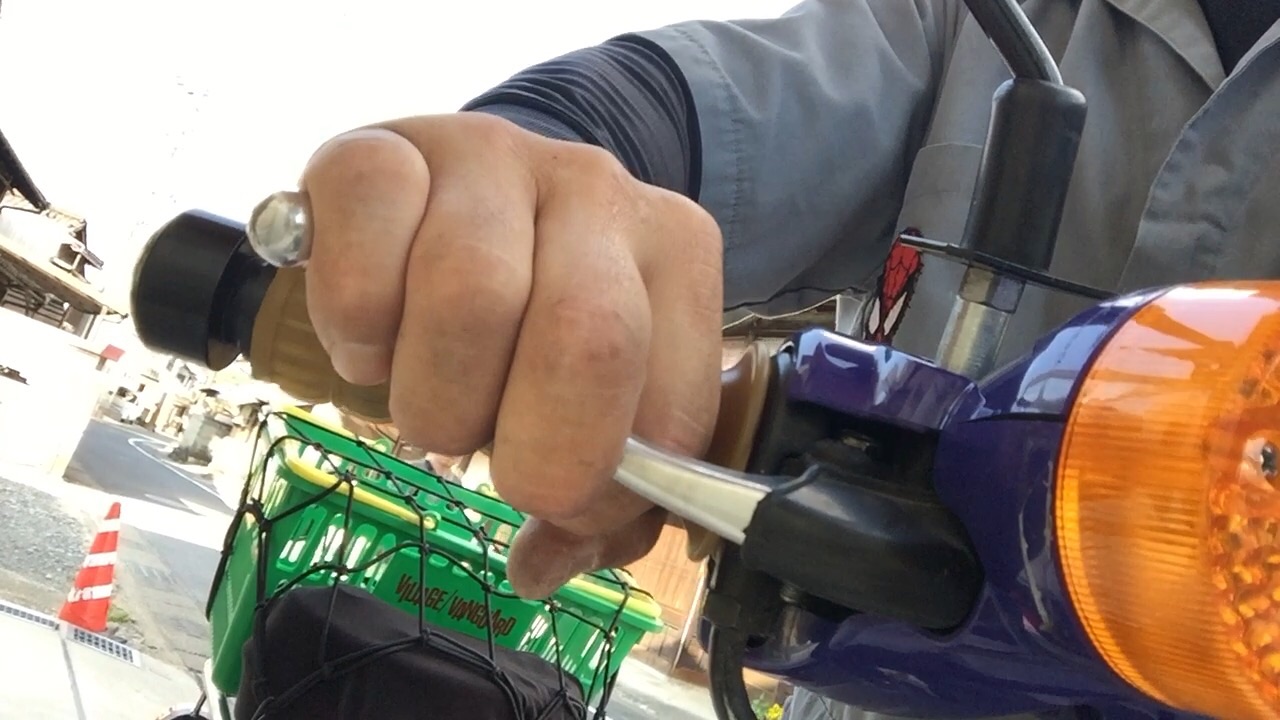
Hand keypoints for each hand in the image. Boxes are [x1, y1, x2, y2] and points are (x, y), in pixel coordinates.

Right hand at [300, 113, 723, 596]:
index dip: (601, 494)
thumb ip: (594, 490)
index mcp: (675, 254)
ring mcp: (490, 156)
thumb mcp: (587, 392)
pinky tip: (369, 334)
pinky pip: (364, 262)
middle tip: (484, 449)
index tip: (555, 504)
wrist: (448, 191)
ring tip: (426, 387)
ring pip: (471, 301)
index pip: (670, 413)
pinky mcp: (382, 149)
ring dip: (433, 395)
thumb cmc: (528, 308)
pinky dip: (356, 331)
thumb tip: (541, 567)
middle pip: (589, 340)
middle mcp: (598, 190)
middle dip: (529, 446)